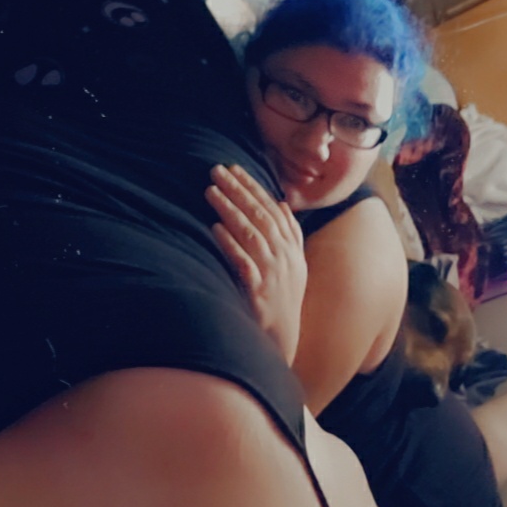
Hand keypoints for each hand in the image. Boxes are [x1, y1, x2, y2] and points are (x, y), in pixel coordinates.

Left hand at [204, 164, 306, 363]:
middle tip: (217, 171)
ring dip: (231, 210)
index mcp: (292, 247)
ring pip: (252, 234)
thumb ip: (289, 232)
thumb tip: (281, 203)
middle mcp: (285, 257)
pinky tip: (215, 229)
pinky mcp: (258, 292)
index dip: (253, 187)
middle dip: (238, 190)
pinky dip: (230, 244)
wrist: (283, 338)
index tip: (234, 169)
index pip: (272, 209)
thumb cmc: (283, 298)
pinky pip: (243, 263)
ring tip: (211, 192)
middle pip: (260, 216)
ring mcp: (273, 274)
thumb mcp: (294, 264)